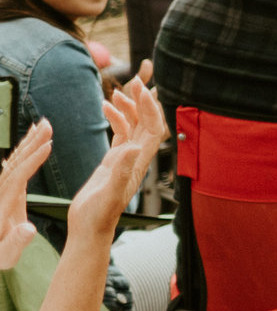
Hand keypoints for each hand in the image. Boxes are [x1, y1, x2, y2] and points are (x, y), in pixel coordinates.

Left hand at [0, 119, 54, 270]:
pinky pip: (16, 168)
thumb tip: (28, 229)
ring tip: (43, 125)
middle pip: (15, 163)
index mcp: (2, 207)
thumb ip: (16, 243)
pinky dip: (26, 154)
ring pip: (14, 162)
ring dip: (29, 143)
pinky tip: (32, 143)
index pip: (17, 177)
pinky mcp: (7, 194)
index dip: (32, 161)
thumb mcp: (6, 255)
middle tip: (46, 124)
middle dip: (31, 143)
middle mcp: (0, 196)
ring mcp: (2, 193)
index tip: (47, 146)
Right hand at [68, 74, 167, 243]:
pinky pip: (119, 133)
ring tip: (116, 94)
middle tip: (134, 81)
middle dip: (143, 101)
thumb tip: (132, 148)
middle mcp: (136, 157)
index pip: (152, 127)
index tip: (141, 90)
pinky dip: (116, 118)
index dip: (150, 107)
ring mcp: (125, 158)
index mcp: (140, 161)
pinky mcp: (113, 161)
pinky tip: (106, 108)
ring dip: (129, 108)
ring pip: (133, 126)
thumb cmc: (99, 216)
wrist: (89, 228)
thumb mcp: (109, 192)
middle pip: (146, 122)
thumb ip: (121, 171)